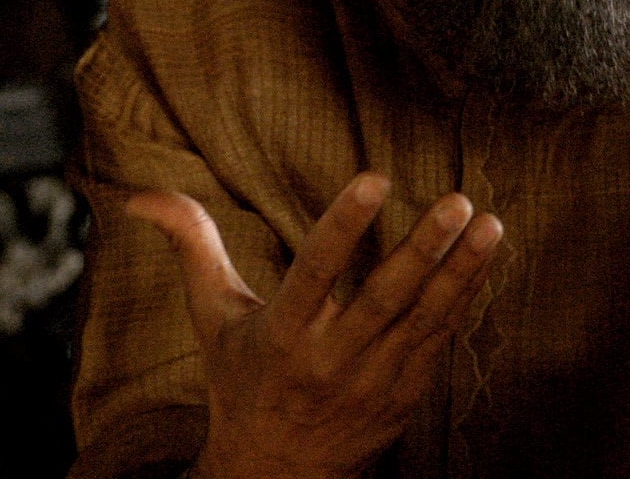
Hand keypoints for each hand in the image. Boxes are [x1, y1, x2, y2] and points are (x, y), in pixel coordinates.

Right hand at [128, 174, 501, 478]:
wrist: (276, 474)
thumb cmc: (243, 381)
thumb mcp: (213, 317)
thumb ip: (192, 248)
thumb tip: (140, 198)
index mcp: (280, 336)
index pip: (314, 273)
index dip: (343, 227)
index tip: (374, 179)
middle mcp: (329, 360)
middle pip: (383, 299)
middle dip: (422, 250)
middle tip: (456, 202)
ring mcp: (373, 381)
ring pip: (422, 319)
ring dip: (460, 272)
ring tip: (489, 224)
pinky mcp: (405, 394)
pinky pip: (440, 340)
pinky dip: (464, 298)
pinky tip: (485, 257)